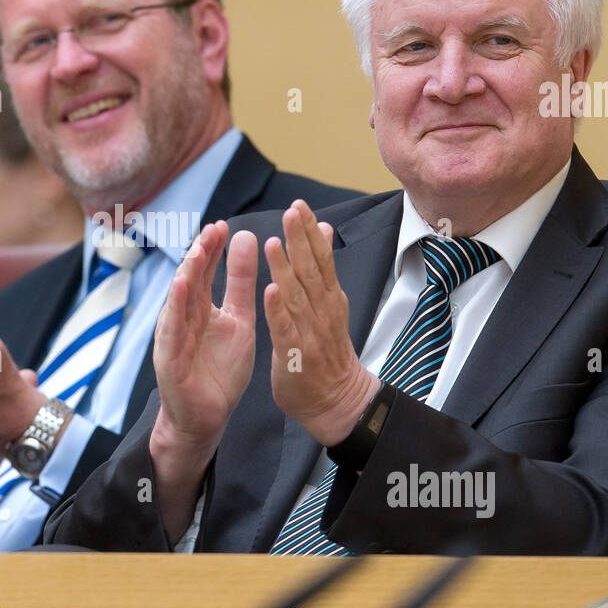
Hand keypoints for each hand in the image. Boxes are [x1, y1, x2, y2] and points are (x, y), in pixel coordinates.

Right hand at [152, 221, 257, 455]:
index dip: (213, 249)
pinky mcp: (168, 359)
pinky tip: (180, 288)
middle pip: (190, 280)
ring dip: (186, 276)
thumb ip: (241, 284)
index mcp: (200, 308)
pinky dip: (175, 308)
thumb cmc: (221, 371)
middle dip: (200, 254)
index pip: (205, 272)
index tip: (224, 226)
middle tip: (212, 230)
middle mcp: (183, 317)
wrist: (208, 418)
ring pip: (178, 301)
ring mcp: (173, 337)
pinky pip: (172, 330)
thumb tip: (246, 239)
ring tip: (197, 252)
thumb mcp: (240, 321)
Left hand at [265, 200, 378, 445]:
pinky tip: (270, 291)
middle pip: (312, 271)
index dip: (310, 232)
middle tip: (292, 210)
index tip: (300, 206)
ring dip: (286, 269)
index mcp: (329, 299)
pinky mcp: (294, 355)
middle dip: (301, 240)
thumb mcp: (331, 305)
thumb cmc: (327, 352)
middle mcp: (322, 312)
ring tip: (274, 243)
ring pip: (297, 297)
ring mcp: (309, 334)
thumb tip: (323, 228)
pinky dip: (278, 311)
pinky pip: (285, 330)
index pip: (321, 259)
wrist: (337, 401)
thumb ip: (323, 269)